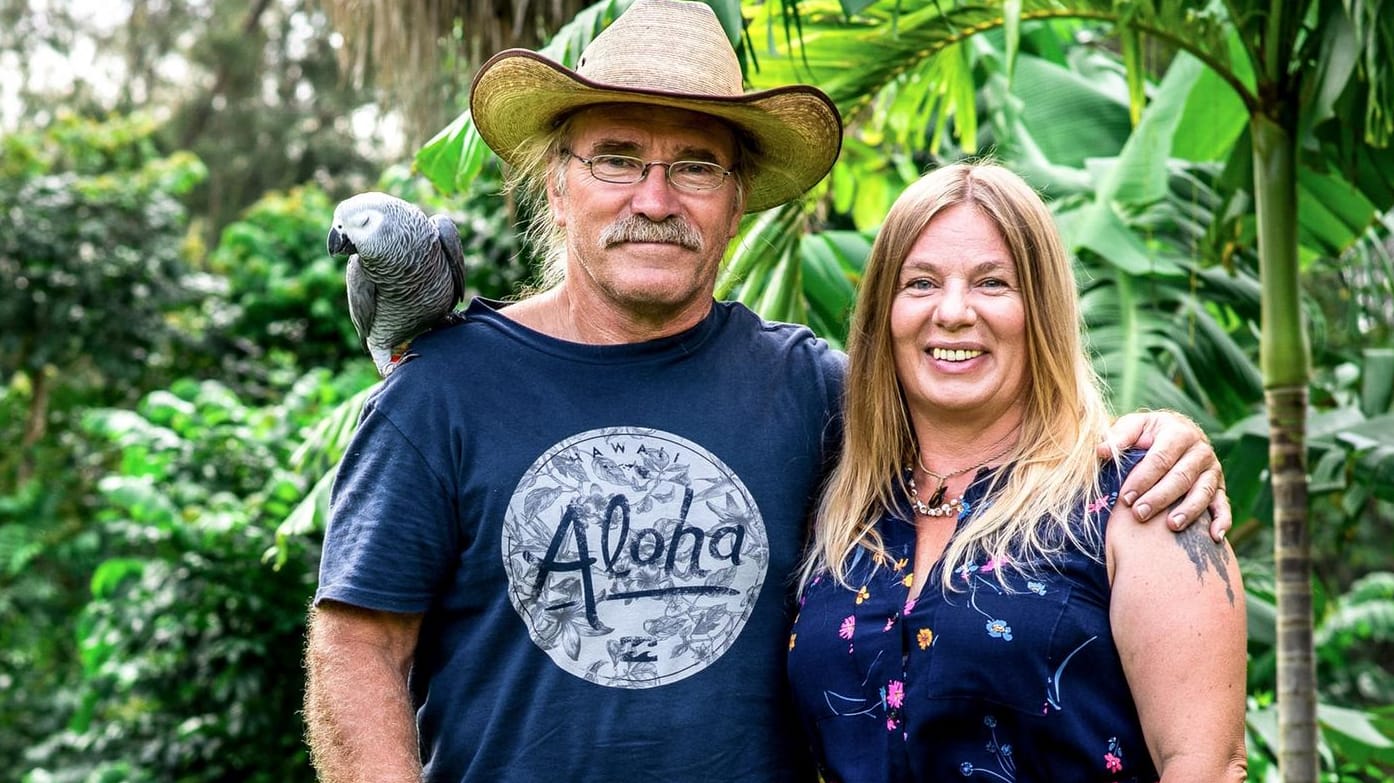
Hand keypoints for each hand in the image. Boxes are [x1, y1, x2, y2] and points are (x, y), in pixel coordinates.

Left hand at [1098, 411, 1230, 541]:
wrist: (1177, 432)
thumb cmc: (1148, 433)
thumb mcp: (1134, 426)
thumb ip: (1119, 436)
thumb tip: (1101, 451)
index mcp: (1179, 432)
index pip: (1161, 458)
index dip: (1143, 479)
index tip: (1126, 497)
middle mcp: (1201, 451)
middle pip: (1181, 478)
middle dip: (1160, 498)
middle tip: (1139, 514)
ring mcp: (1213, 470)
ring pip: (1203, 492)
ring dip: (1188, 511)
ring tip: (1171, 526)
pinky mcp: (1220, 488)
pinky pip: (1223, 505)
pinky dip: (1222, 521)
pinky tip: (1214, 537)